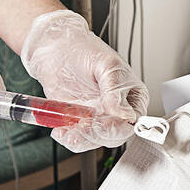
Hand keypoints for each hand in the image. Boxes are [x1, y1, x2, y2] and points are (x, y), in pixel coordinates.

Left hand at [21, 10, 148, 151]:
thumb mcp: (107, 64)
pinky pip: (78, 138)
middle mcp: (117, 110)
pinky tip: (62, 130)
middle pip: (115, 135)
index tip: (103, 121)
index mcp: (133, 96)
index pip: (134, 120)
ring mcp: (97, 116)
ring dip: (82, 140)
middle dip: (98, 134)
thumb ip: (116, 89)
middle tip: (84, 126)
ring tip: (69, 131)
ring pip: (96, 140)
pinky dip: (69, 138)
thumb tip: (124, 112)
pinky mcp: (79, 120)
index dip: (119, 126)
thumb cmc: (85, 50)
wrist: (56, 48)